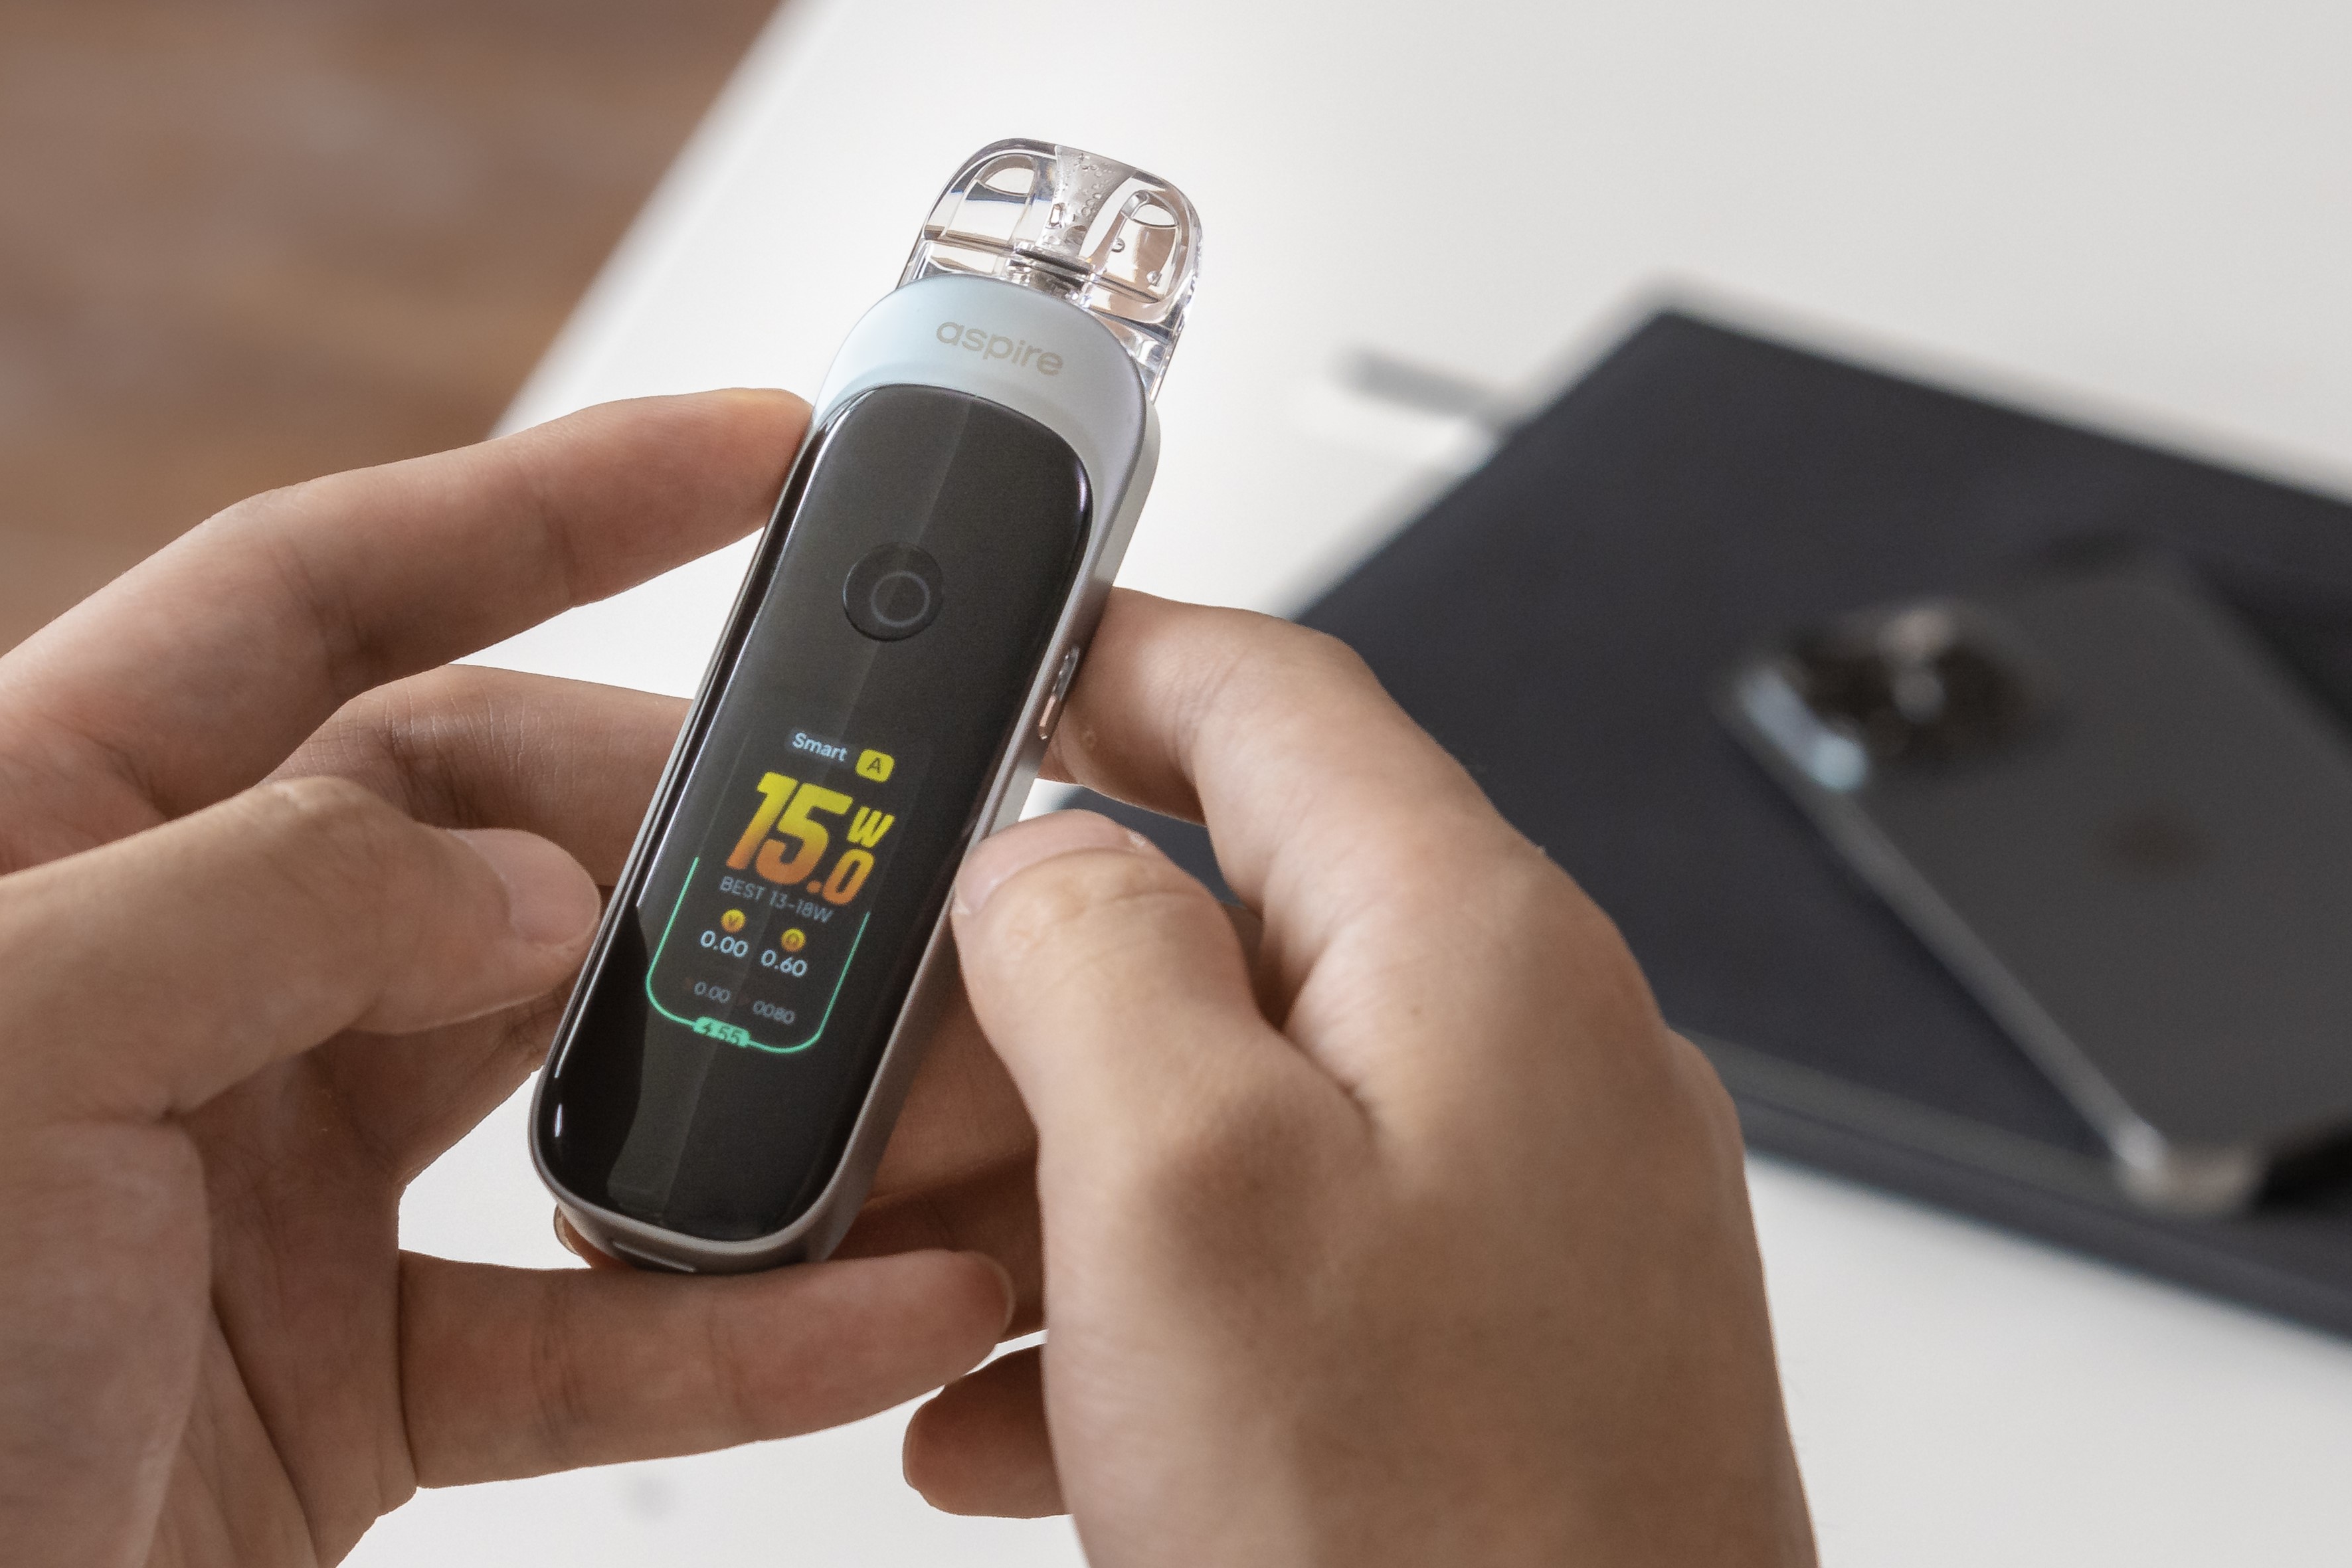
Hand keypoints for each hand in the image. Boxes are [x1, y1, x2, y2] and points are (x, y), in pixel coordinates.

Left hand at [0, 392, 1010, 1567]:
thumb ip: (269, 897)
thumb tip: (532, 882)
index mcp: (5, 851)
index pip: (303, 597)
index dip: (532, 504)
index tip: (740, 454)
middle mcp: (144, 987)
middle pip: (471, 825)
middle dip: (666, 827)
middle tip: (840, 840)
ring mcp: (262, 1172)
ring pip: (558, 1055)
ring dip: (730, 1064)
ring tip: (890, 1057)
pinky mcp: (358, 1358)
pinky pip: (589, 1310)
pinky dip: (737, 1312)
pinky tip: (874, 1300)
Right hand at [891, 594, 1816, 1564]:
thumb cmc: (1433, 1544)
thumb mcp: (1181, 1194)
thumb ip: (1089, 956)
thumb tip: (1036, 854)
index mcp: (1470, 955)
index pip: (1273, 697)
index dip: (1105, 651)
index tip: (980, 657)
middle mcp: (1517, 1059)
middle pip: (1222, 923)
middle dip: (1017, 1000)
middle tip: (867, 1074)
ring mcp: (1512, 1213)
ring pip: (1222, 1112)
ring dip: (1042, 1181)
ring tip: (905, 1281)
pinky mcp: (1484, 1348)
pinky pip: (1271, 1264)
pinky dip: (1123, 1310)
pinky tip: (1012, 1412)